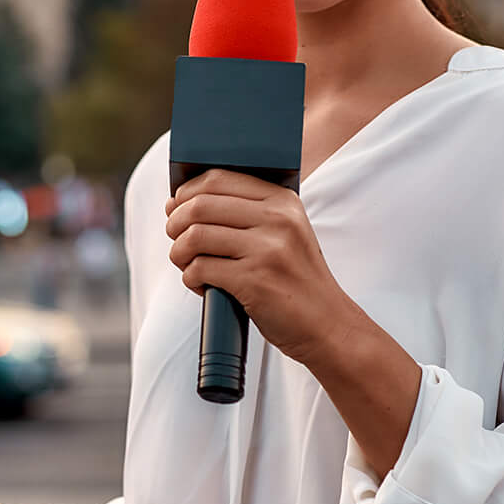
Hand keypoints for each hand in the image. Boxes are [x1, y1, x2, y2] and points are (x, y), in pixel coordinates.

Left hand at [164, 170, 356, 366]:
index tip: (176, 208)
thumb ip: (247, 213)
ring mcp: (267, 250)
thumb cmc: (296, 279)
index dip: (187, 192)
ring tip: (186, 264)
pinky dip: (191, 278)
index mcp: (282, 201)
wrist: (328, 324)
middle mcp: (277, 220)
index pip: (218, 179)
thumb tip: (180, 200)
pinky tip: (203, 286)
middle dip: (175, 222)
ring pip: (195, 236)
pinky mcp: (255, 281)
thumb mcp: (286, 233)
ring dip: (179, 252)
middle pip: (200, 205)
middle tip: (176, 239)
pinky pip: (200, 269)